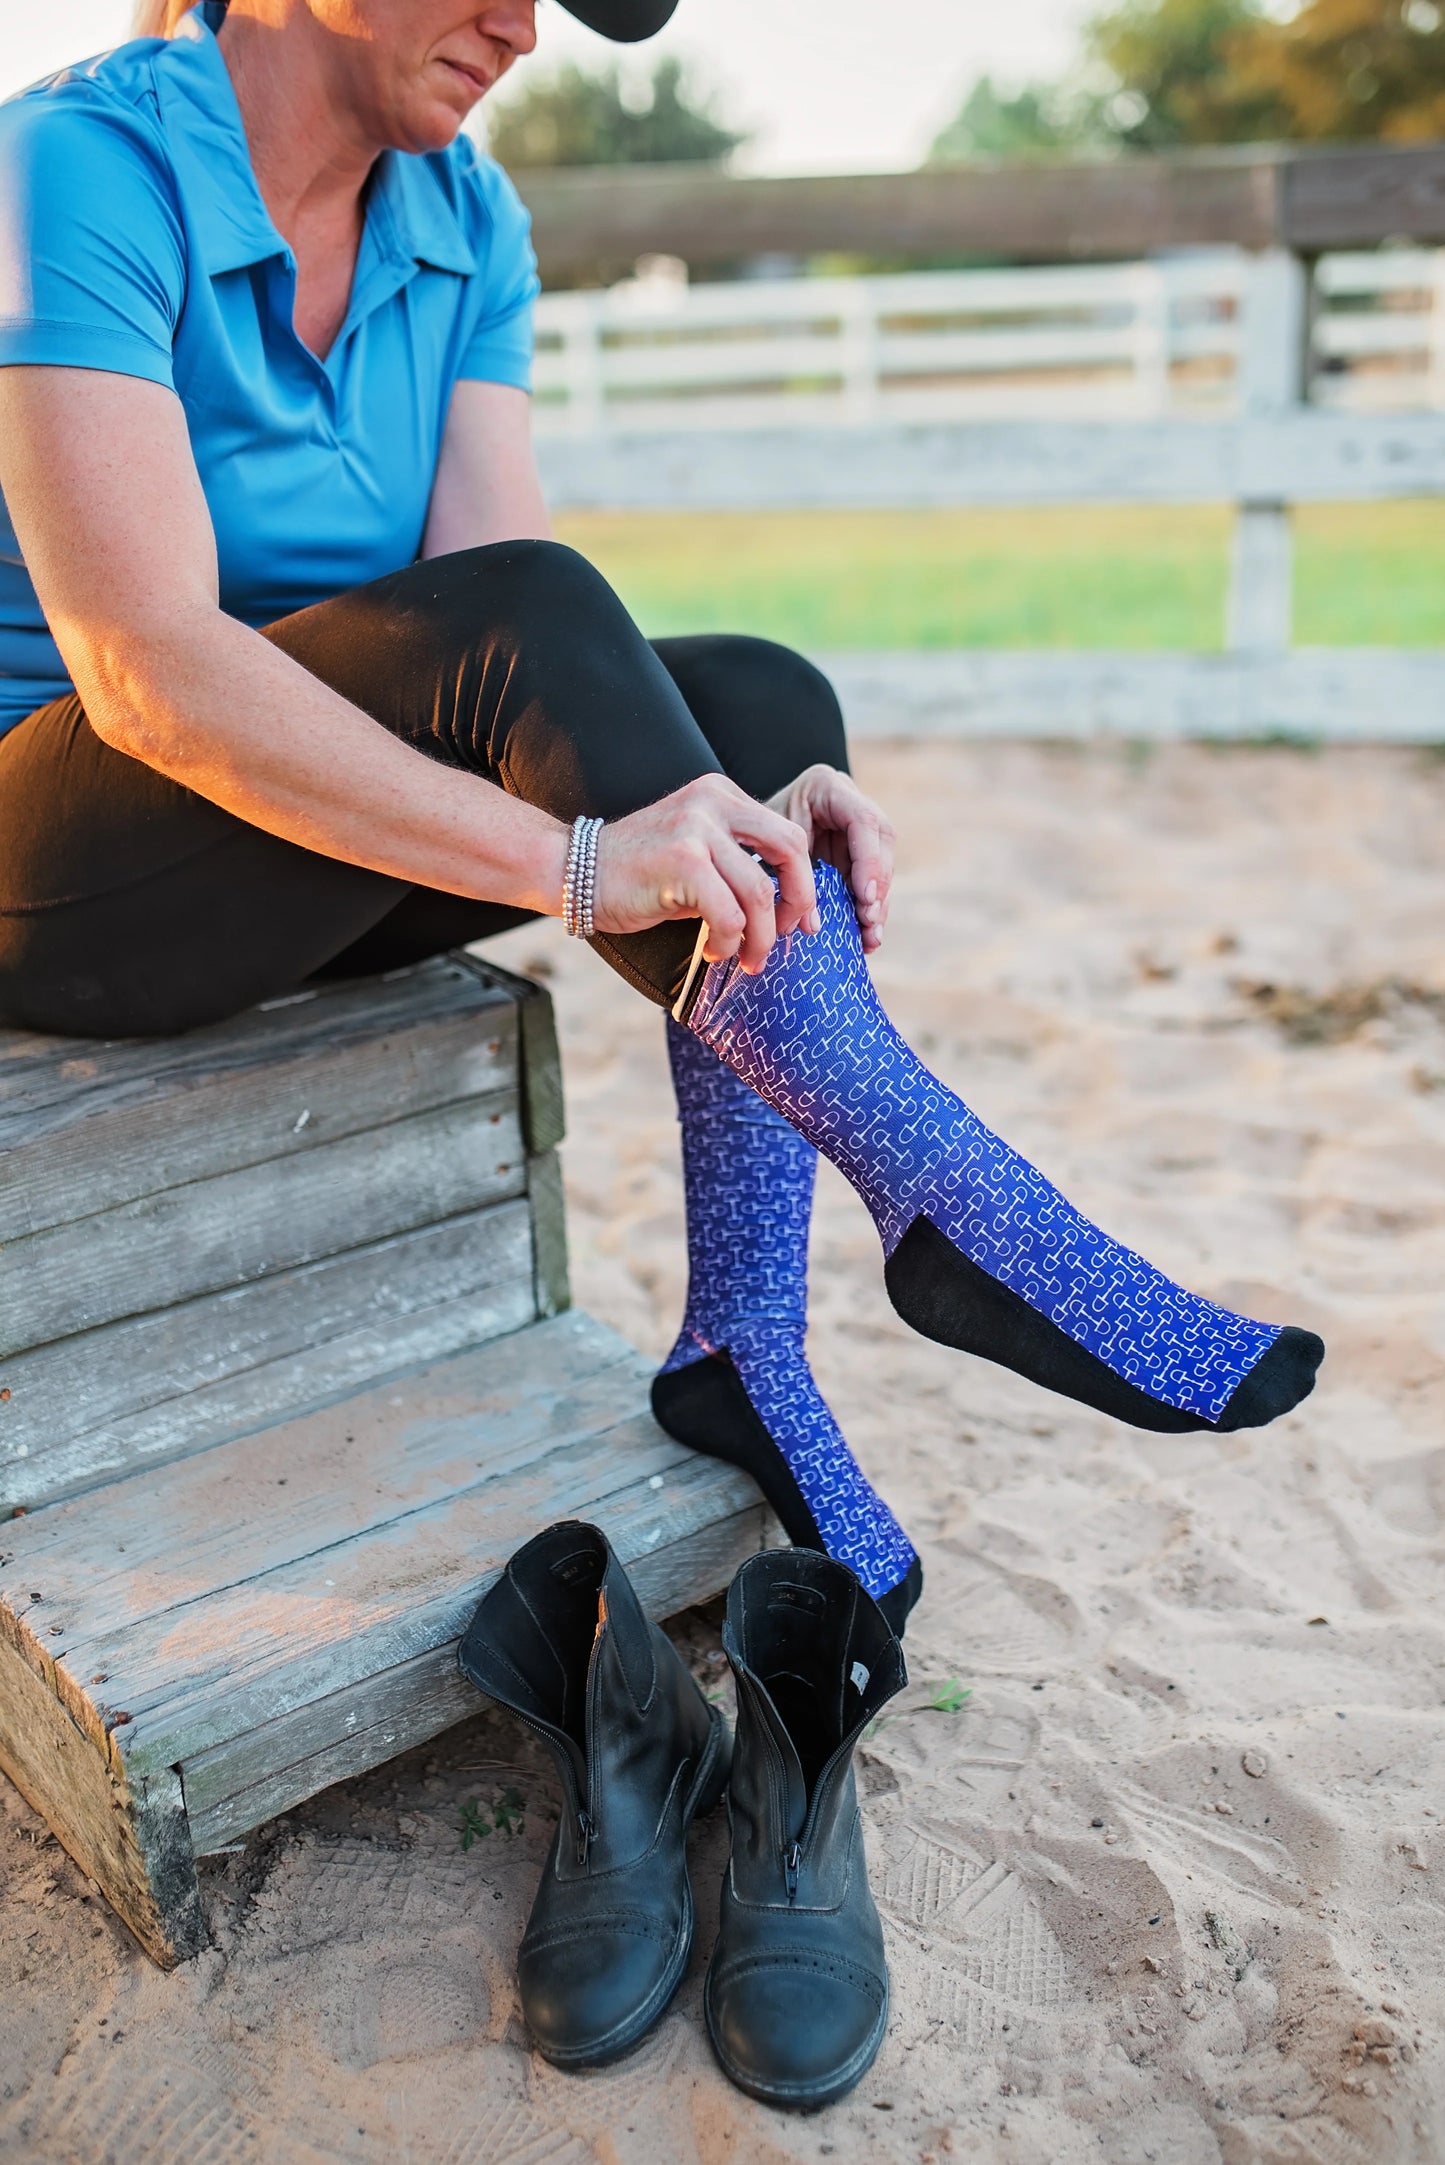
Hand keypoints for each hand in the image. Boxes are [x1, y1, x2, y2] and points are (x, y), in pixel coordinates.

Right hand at [592, 773, 817, 972]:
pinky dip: (728, 942)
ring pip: (760, 893)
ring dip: (758, 938)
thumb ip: (737, 862)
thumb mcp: (695, 851)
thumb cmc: (638, 873)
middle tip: (786, 937)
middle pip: (790, 850)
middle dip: (798, 901)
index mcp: (721, 795)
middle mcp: (713, 803)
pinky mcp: (683, 862)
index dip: (804, 881)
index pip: (787, 834)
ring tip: (745, 959)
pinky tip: (711, 951)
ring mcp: (697, 830)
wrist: (574, 871)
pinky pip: (729, 915)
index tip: (801, 920)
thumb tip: (789, 905)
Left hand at [767, 764, 893, 952]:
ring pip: (881, 864)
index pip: (862, 820)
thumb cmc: (753, 830)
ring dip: (878, 903)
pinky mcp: (858, 854)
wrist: (749, 825)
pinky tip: (867, 935)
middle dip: (878, 886)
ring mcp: (858, 828)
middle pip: (881, 843)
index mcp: (828, 787)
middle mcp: (851, 803)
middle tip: (869, 920)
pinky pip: (871, 881)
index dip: (868, 860)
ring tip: (870, 937)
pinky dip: (869, 908)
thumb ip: (791, 871)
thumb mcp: (767, 841)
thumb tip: (812, 924)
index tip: (865, 896)